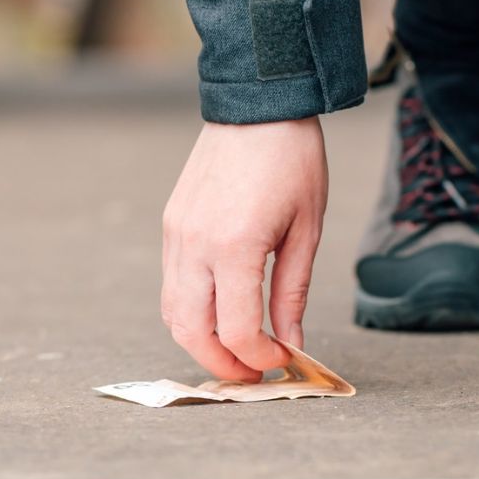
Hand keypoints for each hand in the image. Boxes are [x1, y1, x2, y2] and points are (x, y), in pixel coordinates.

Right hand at [161, 117, 326, 381]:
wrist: (258, 105)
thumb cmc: (293, 162)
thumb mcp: (307, 229)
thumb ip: (292, 292)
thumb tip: (291, 342)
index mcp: (236, 246)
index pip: (239, 330)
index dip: (262, 356)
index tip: (284, 359)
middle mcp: (195, 245)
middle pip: (192, 332)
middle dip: (223, 363)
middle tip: (253, 372)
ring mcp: (176, 234)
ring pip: (173, 313)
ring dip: (201, 342)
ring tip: (236, 349)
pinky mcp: (170, 225)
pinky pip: (171, 284)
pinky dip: (190, 311)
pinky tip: (220, 313)